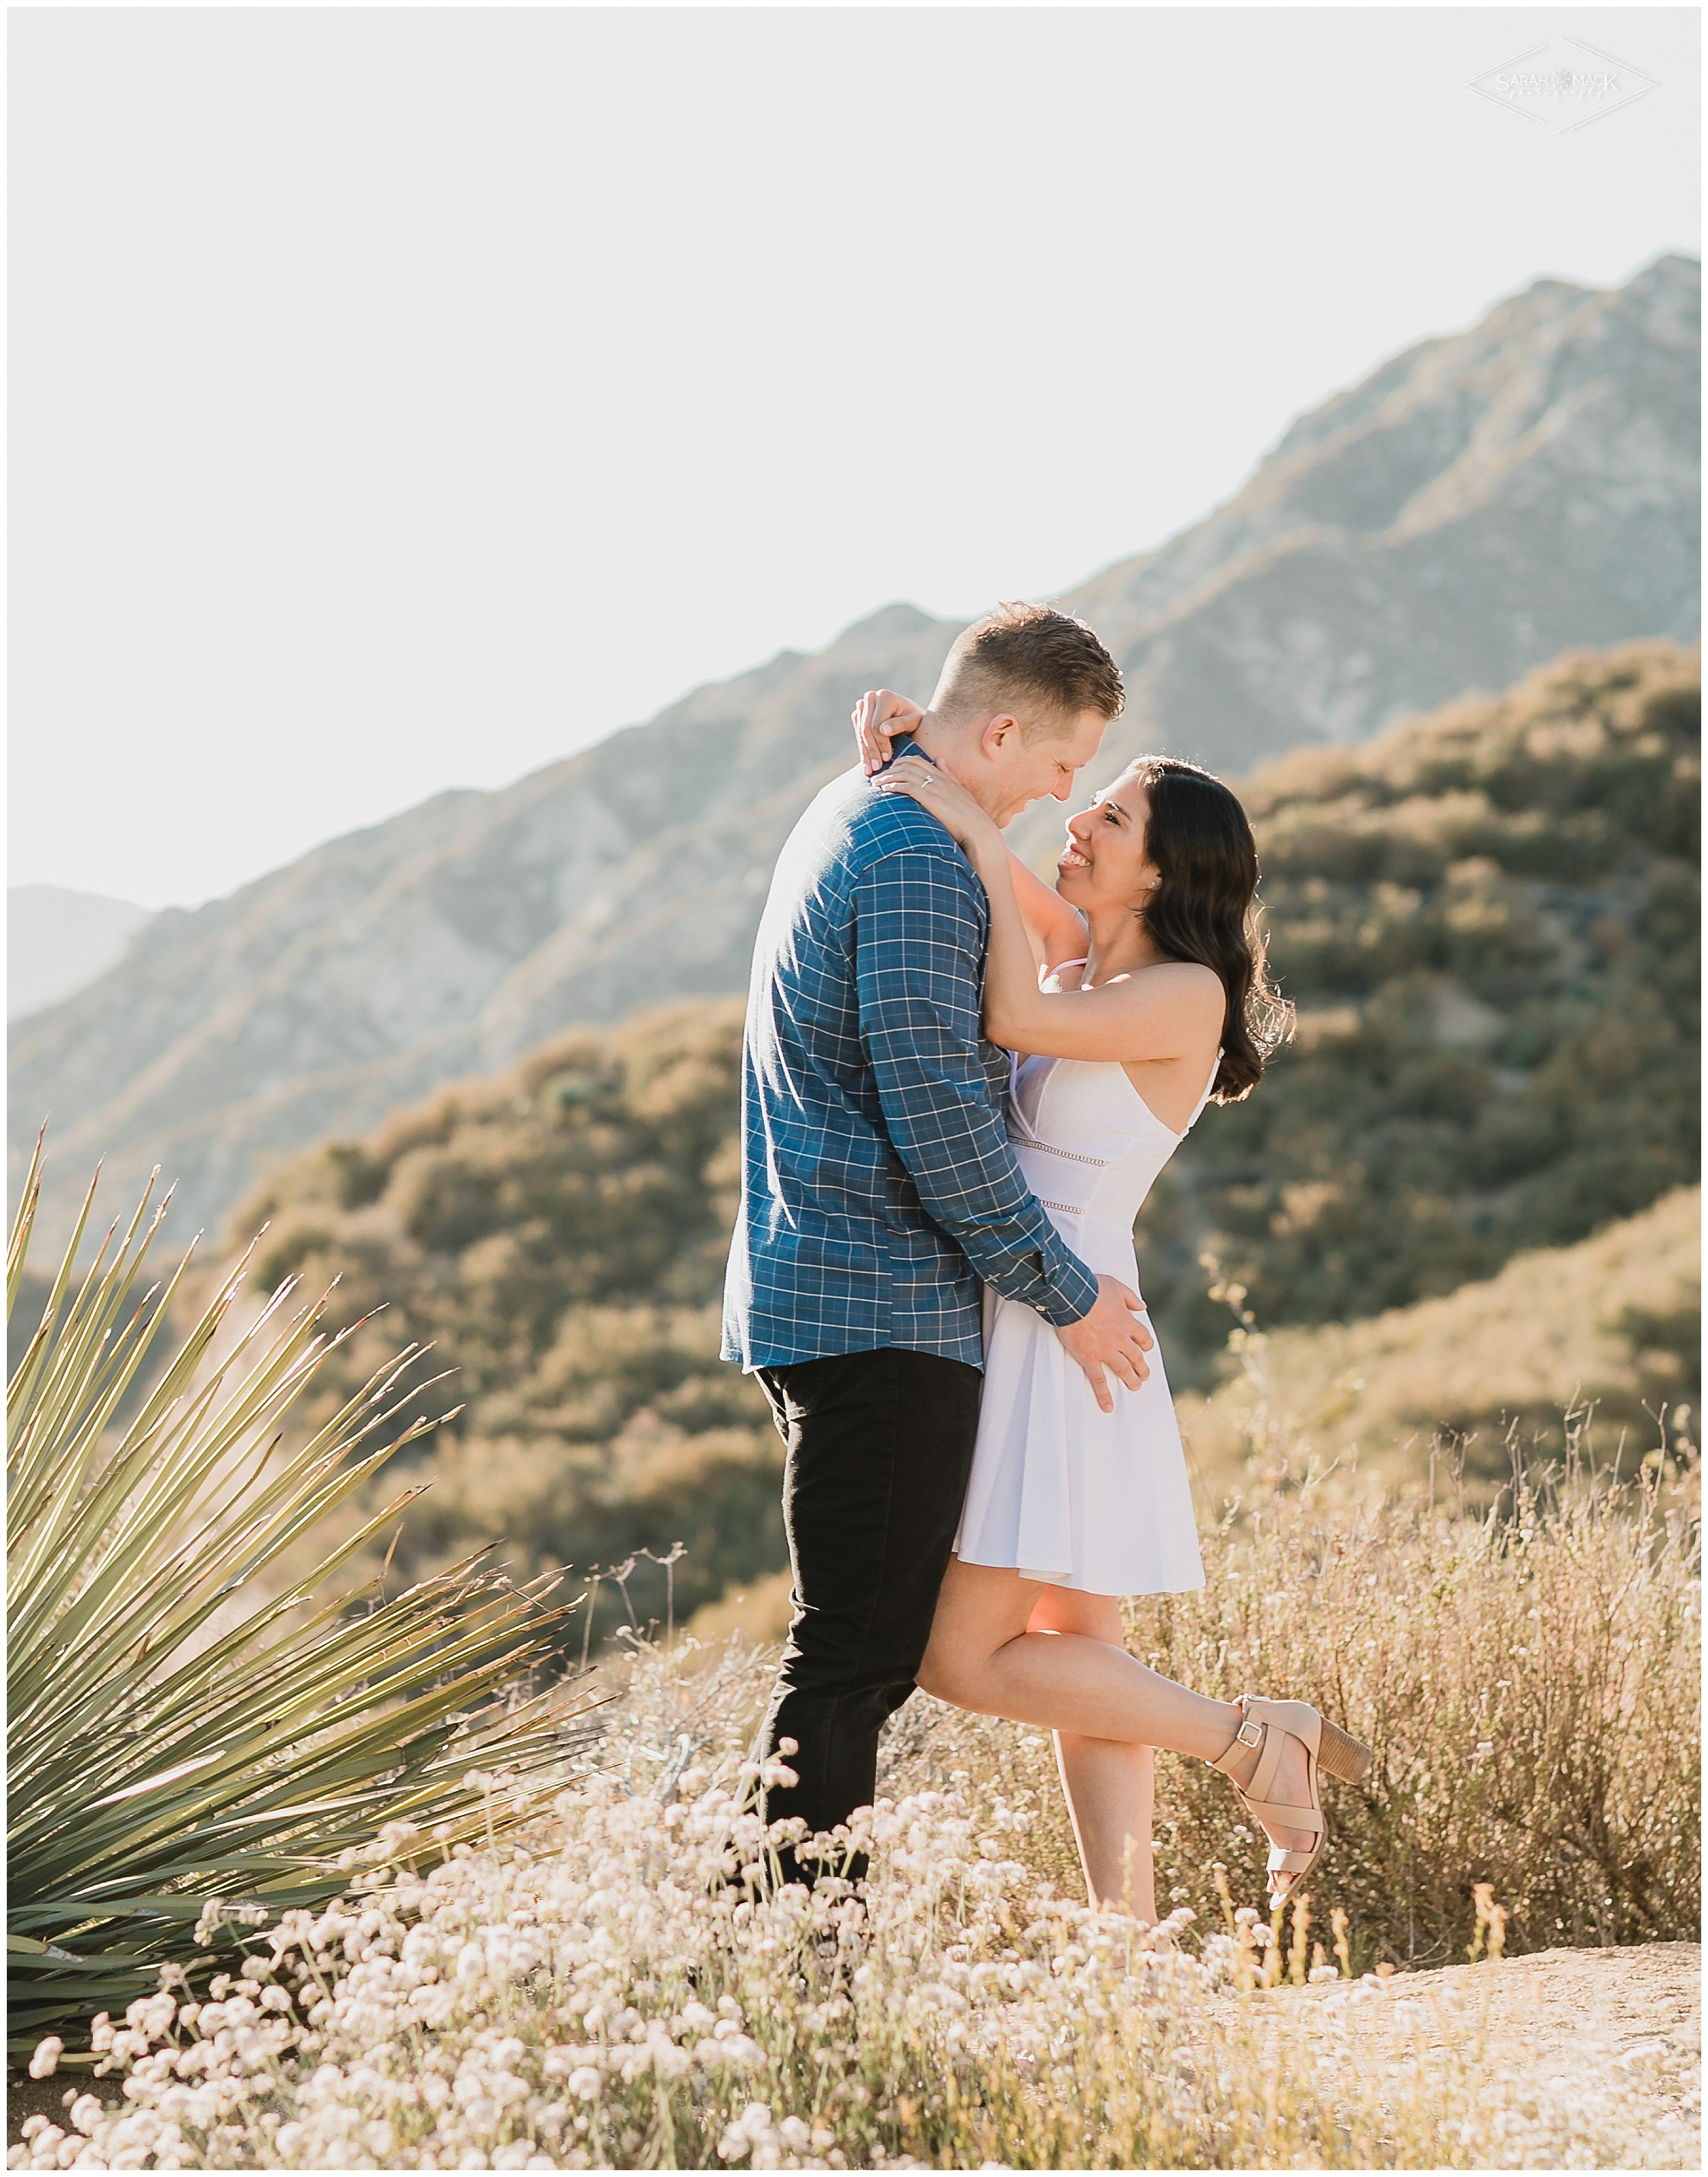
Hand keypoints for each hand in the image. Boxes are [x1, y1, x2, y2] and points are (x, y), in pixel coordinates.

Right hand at [853, 689, 923, 775]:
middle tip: (877, 769)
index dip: (881, 743)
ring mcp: (863, 705)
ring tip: (870, 771)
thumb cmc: (916, 720)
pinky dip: (863, 750)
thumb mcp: (914, 722)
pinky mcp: (859, 714)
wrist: (911, 716)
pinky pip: (858, 734)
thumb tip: (884, 730)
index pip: (877, 725)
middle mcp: (871, 697)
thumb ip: (900, 724)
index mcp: (885, 696)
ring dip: (865, 753)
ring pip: (860, 733)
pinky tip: (866, 765)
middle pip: (866, 729)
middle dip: (872, 751)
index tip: (887, 759)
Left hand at [873, 753, 1001, 856]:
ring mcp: (934, 787)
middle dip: (889, 769)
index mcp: (944, 776)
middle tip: (877, 778)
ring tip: (876, 784)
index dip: (899, 763)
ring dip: (887, 777)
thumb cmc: (971, 817)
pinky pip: (907, 786)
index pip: (916, 760)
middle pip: (907, 764)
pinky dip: (893, 786)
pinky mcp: (930, 799)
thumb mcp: (961, 791)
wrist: (979, 830)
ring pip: (904, 773)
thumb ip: (949, 775)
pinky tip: (884, 790)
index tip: (889, 772)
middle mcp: (938, 778)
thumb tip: (940, 759)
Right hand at [1055, 1276, 1153, 1414]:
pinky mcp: (1090, 1358)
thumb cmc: (1093, 1289)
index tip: (1145, 1348)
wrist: (1072, 1297)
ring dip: (1131, 1379)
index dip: (1145, 1344)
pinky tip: (1108, 1406)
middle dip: (1142, 1367)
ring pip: (1123, 1369)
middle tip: (1144, 1375)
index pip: (1143, 1337)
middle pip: (1136, 1357)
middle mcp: (1120, 1339)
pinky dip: (1104, 1395)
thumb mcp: (1117, 1287)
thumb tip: (1143, 1306)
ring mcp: (1106, 1351)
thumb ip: (1131, 1298)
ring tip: (1135, 1387)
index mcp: (1127, 1322)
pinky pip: (1098, 1381)